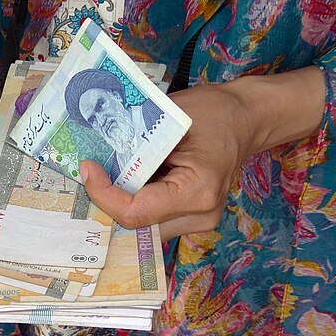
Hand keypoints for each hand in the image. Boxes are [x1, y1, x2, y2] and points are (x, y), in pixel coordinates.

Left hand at [80, 67, 325, 239]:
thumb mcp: (169, 117)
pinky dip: (136, 199)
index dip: (103, 194)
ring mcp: (199, 222)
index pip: (134, 212)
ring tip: (112, 170)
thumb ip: (135, 142)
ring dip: (121, 199)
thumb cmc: (213, 111)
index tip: (89, 167)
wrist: (246, 118)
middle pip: (135, 223)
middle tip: (95, 167)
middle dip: (108, 196)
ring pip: (142, 224)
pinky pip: (153, 217)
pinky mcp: (193, 219)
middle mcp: (200, 216)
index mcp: (197, 191)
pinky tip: (132, 176)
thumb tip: (96, 158)